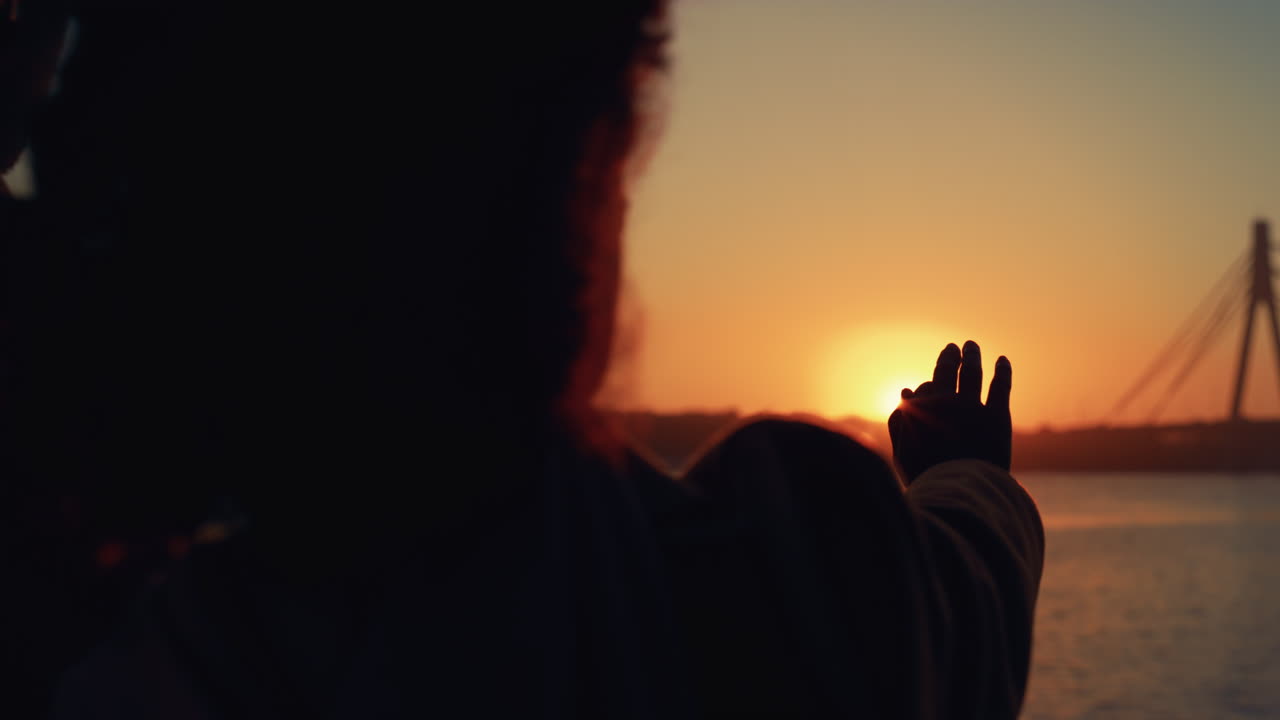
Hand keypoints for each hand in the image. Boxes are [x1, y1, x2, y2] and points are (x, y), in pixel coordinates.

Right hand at [888, 340, 1011, 483]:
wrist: (962, 495)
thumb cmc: (929, 477)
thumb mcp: (904, 452)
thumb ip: (900, 421)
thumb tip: (905, 389)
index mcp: (921, 410)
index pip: (927, 387)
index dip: (931, 388)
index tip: (934, 386)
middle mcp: (946, 403)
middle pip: (948, 371)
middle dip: (950, 357)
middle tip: (954, 347)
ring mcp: (973, 408)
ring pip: (972, 372)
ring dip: (972, 356)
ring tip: (971, 346)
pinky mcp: (997, 417)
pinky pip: (1001, 385)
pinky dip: (1002, 370)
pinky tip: (1003, 360)